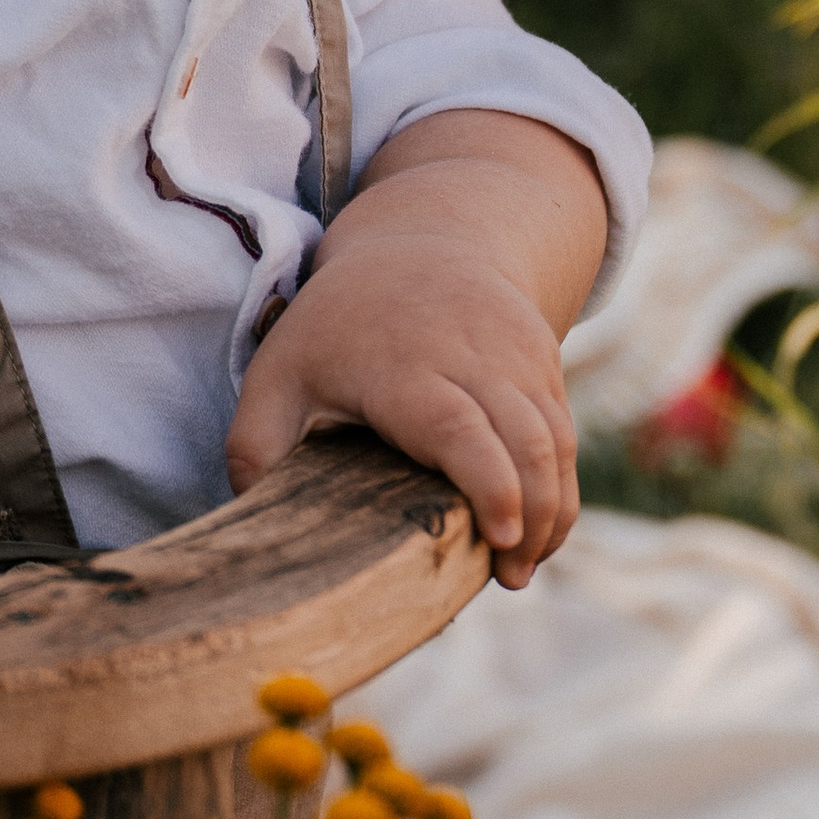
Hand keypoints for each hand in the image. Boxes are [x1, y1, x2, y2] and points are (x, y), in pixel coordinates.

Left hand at [225, 234, 578, 589]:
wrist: (422, 240)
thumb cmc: (338, 324)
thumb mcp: (278, 370)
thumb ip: (256, 444)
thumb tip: (254, 516)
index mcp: (402, 368)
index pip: (460, 429)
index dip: (490, 485)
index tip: (501, 538)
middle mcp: (472, 359)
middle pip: (526, 442)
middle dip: (532, 518)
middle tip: (508, 577)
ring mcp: (516, 358)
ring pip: (556, 441)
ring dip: (553, 510)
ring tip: (521, 567)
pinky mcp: (544, 363)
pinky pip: (565, 431)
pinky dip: (560, 486)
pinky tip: (536, 531)